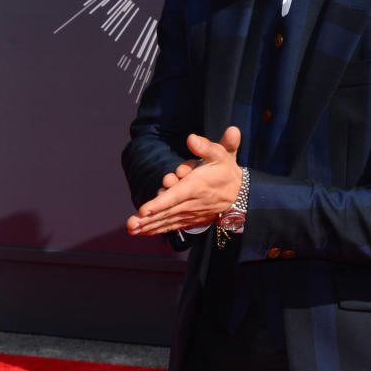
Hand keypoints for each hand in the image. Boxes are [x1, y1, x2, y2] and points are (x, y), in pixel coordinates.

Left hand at [126, 127, 242, 235]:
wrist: (239, 193)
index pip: (175, 196)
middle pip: (166, 212)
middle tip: (130, 224)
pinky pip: (172, 225)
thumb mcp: (221, 154)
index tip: (143, 210)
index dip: (159, 204)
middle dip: (148, 219)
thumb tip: (191, 139)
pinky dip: (157, 229)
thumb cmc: (226, 170)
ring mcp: (190, 213)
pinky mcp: (190, 219)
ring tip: (132, 229)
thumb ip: (206, 146)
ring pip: (167, 220)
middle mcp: (191, 202)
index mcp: (196, 186)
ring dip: (149, 226)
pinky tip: (143, 232)